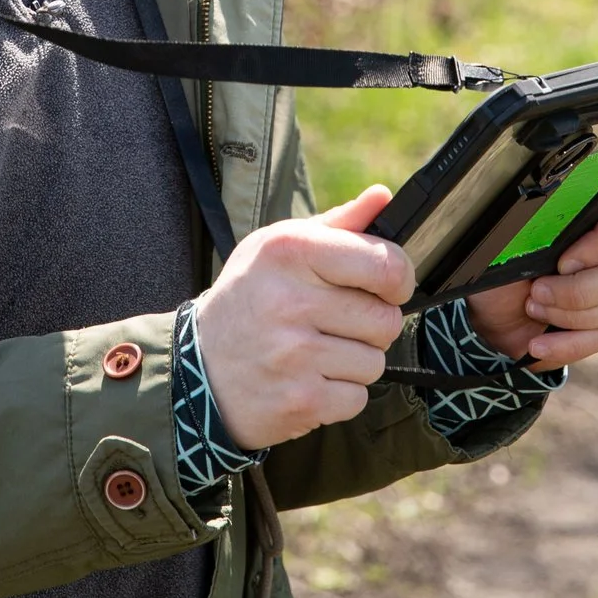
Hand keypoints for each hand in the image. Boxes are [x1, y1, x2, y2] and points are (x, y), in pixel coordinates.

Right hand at [191, 186, 413, 450]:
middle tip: (337, 323)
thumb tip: (382, 197)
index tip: (388, 286)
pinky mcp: (300, 400)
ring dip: (355, 361)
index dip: (399, 278)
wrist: (198, 369)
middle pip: (385, 319)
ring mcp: (294, 355)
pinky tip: (309, 379)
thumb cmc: (249, 299)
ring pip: (375, 362)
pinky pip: (358, 398)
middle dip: (372, 324)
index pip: (385, 264)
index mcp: (290, 251)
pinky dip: (340, 394)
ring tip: (317, 352)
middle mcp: (290, 300)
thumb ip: (337, 224)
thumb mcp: (277, 248)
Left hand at [464, 191, 597, 369]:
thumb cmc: (510, 256)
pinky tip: (538, 343)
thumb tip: (550, 222)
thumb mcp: (516, 235)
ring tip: (534, 308)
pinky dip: (569, 343)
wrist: (499, 299)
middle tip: (537, 290)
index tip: (562, 261)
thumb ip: (542, 223)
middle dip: (580, 289)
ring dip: (572, 314)